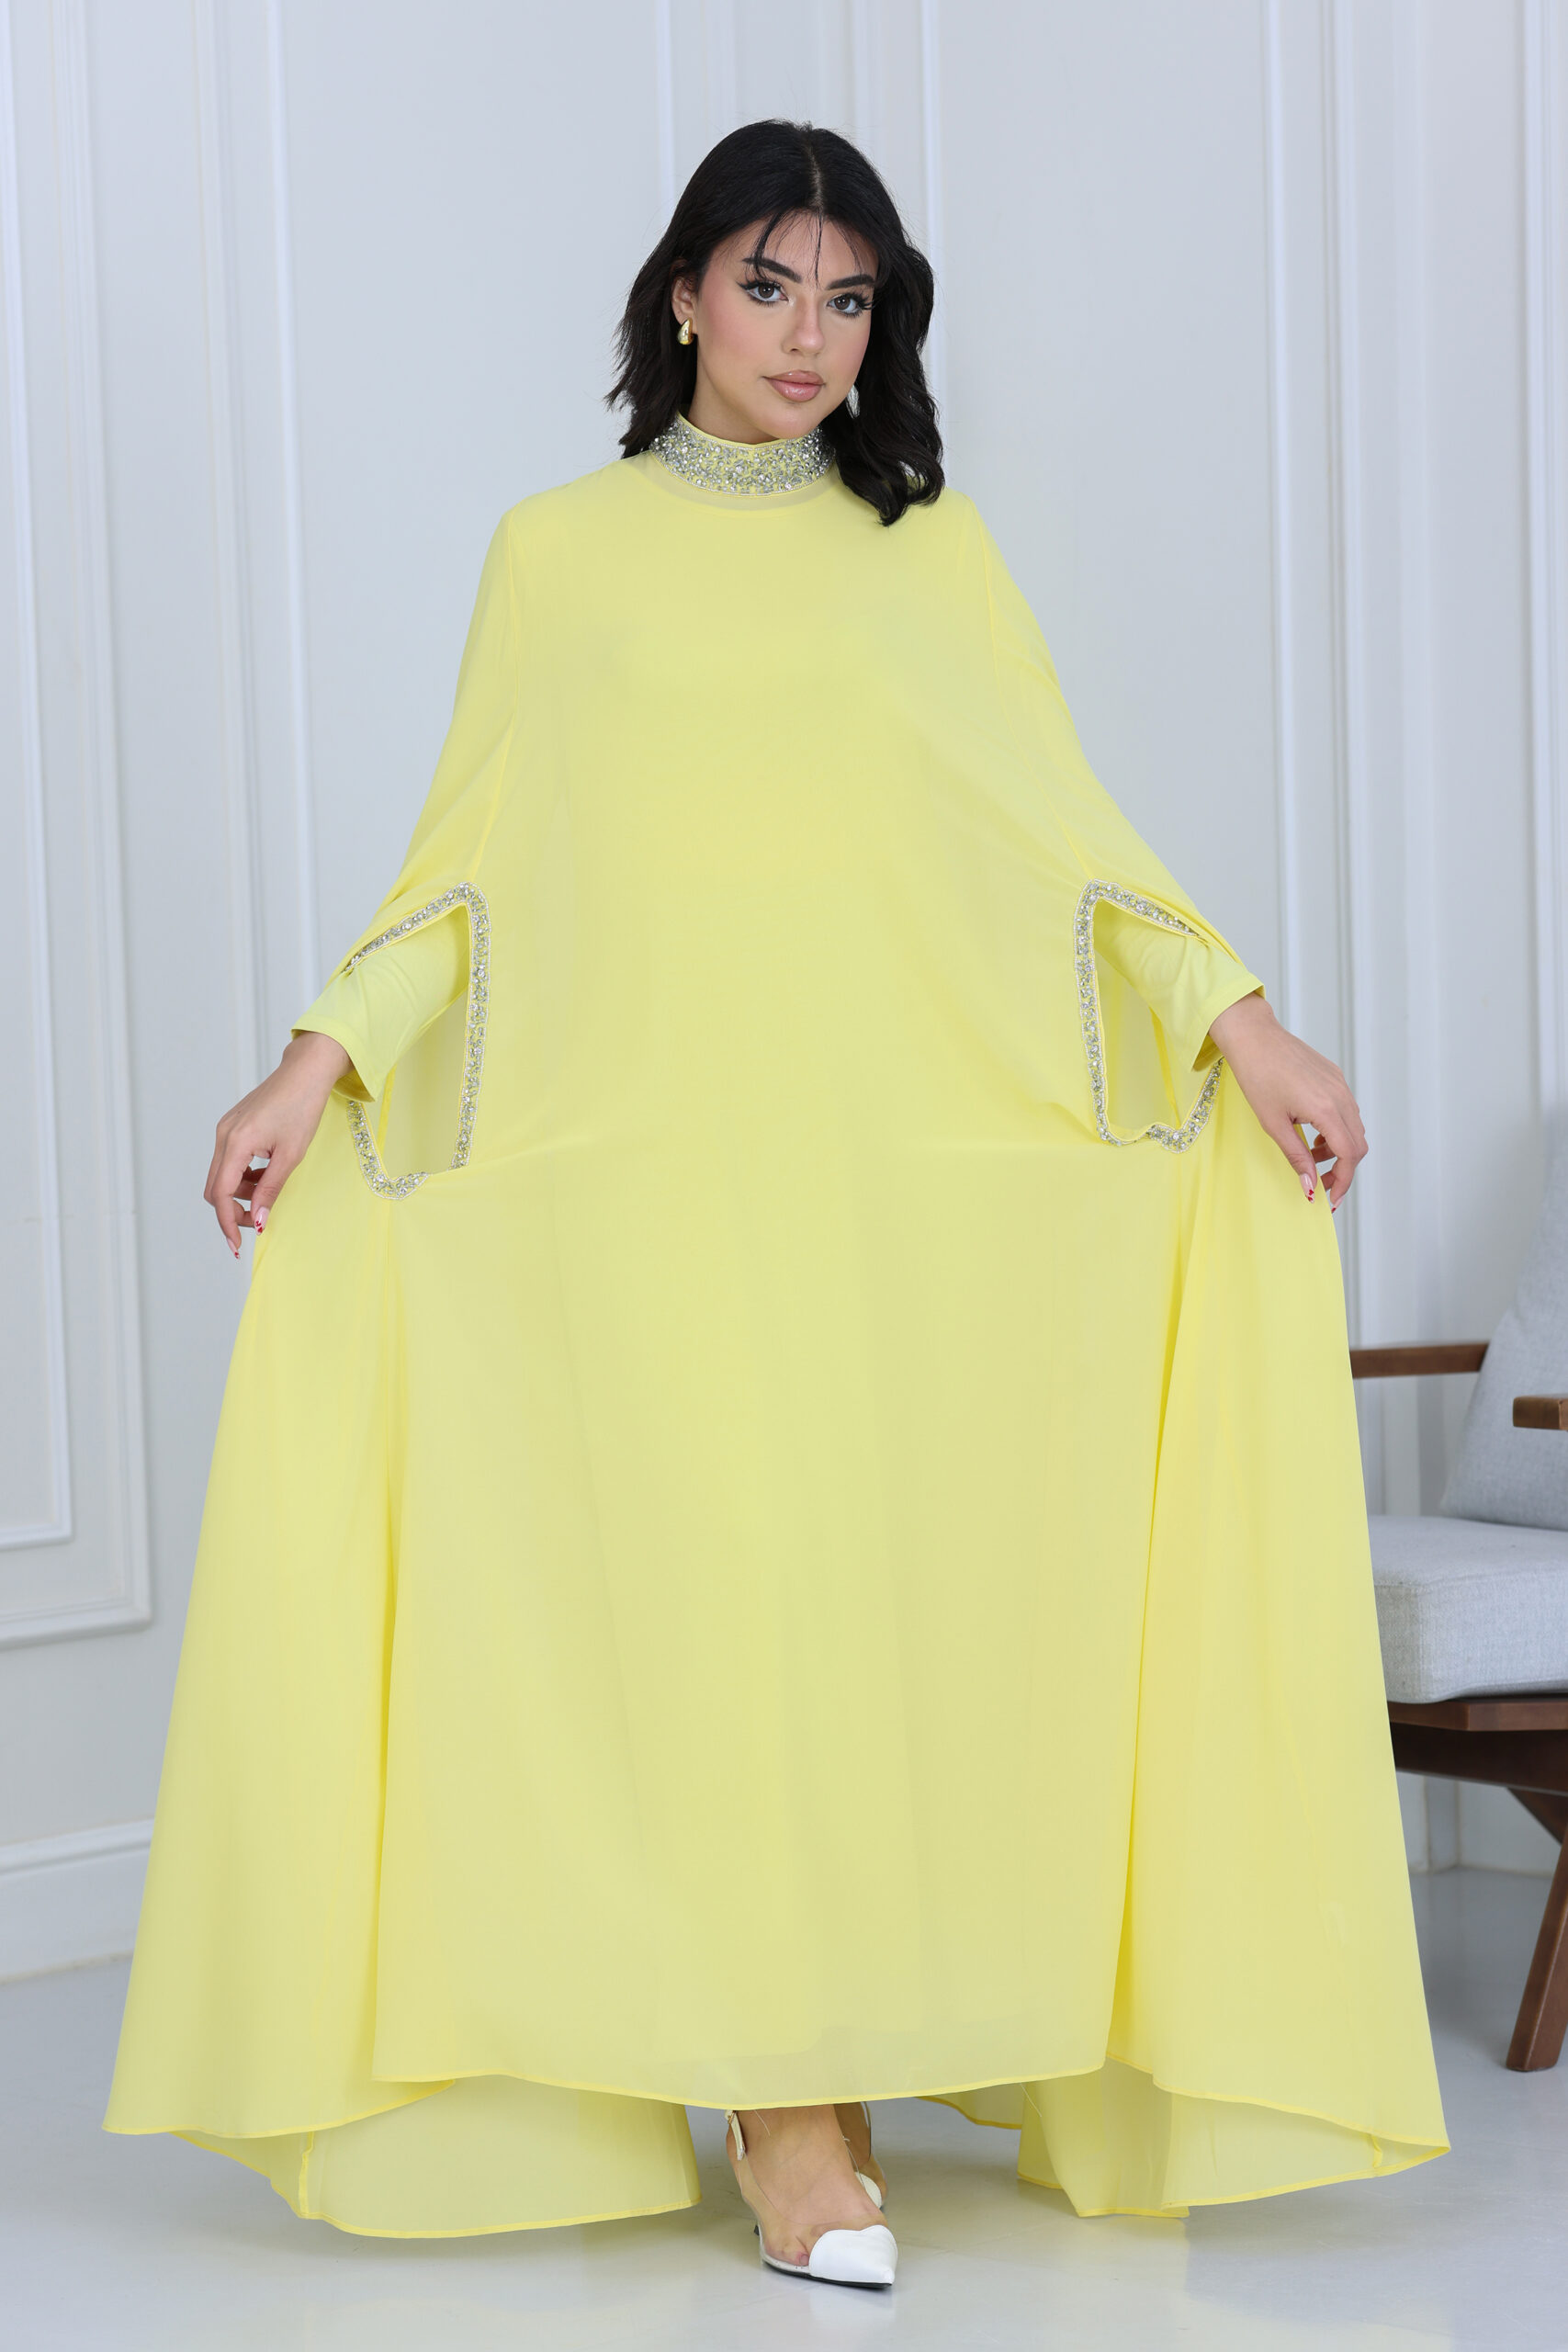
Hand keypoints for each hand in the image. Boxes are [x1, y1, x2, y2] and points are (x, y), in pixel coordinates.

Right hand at [204, 1031, 352, 1255]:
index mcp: (236, 1142)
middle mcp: (224, 1136)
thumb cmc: (303, 1108)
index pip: (220, 1193)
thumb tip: (258, 1222)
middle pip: (214, 1188)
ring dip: (240, 1193)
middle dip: (232, 1211)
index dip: (227, 1222)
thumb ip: (270, 1190)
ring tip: (268, 1193)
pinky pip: (229, 1161)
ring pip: (221, 1176)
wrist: (305, 1073)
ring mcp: (225, 1130)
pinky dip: (243, 1177)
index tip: (237, 1245)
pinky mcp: (232, 1127)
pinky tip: (264, 1176)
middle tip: (259, 1221)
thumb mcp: (291, 1155)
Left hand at [1206, 992, 1365, 1209]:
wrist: (1254, 1038)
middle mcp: (1341, 1096)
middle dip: (1343, 1169)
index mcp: (1327, 1109)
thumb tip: (1310, 1186)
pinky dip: (1335, 1129)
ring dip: (1338, 1149)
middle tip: (1321, 1184)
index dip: (1343, 1181)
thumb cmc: (1257, 1076)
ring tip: (1309, 1154)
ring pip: (1354, 1128)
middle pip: (1358, 1144)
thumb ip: (1296, 1156)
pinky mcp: (1335, 1077)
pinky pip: (1346, 1110)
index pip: (1349, 1155)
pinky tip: (1312, 1133)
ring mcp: (1340, 1084)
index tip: (1331, 1200)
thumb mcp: (1273, 1124)